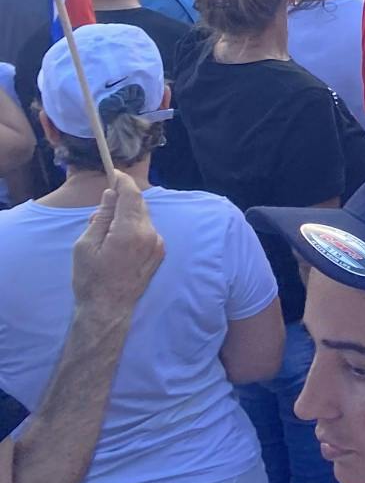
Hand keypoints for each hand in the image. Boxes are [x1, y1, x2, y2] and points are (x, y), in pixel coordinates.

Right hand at [72, 172, 163, 315]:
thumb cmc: (91, 279)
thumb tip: (110, 195)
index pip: (132, 195)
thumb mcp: (85, 246)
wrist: (108, 309)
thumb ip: (100, 217)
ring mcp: (158, 244)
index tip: (114, 173)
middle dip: (122, 201)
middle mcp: (150, 234)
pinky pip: (147, 230)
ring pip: (143, 217)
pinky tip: (119, 242)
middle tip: (102, 210)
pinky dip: (134, 228)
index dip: (123, 181)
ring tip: (107, 232)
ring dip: (127, 216)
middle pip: (139, 205)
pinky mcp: (160, 252)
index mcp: (130, 231)